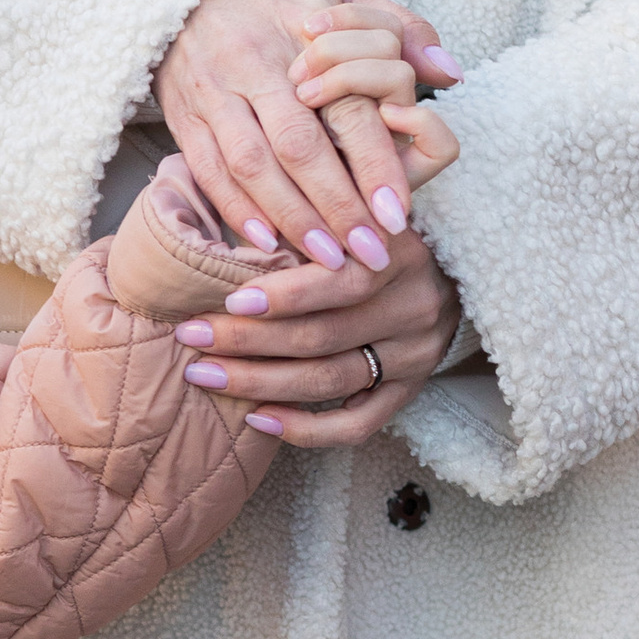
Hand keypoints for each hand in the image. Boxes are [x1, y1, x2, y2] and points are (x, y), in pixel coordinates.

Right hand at [160, 0, 457, 269]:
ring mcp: (214, 92)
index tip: (400, 211)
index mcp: (303, 33)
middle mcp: (255, 63)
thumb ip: (402, 30)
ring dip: (291, 217)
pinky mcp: (186, 116)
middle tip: (371, 252)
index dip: (373, 161)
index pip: (346, 104)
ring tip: (328, 259)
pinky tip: (266, 242)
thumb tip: (448, 74)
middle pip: (299, 144)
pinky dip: (236, 209)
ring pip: (252, 164)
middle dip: (337, 205)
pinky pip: (208, 170)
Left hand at [172, 237, 462, 447]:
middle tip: (191, 337)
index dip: (284, 296)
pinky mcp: (410, 391)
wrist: (447, 271)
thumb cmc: (368, 232)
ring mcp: (416, 354)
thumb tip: (234, 216)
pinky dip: (306, 430)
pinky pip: (359, 425)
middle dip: (247, 340)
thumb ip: (308, 214)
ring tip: (203, 375)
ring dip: (259, 383)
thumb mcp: (350, 208)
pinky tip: (257, 420)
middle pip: (323, 336)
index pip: (341, 281)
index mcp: (399, 252)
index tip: (227, 299)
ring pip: (330, 380)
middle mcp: (415, 306)